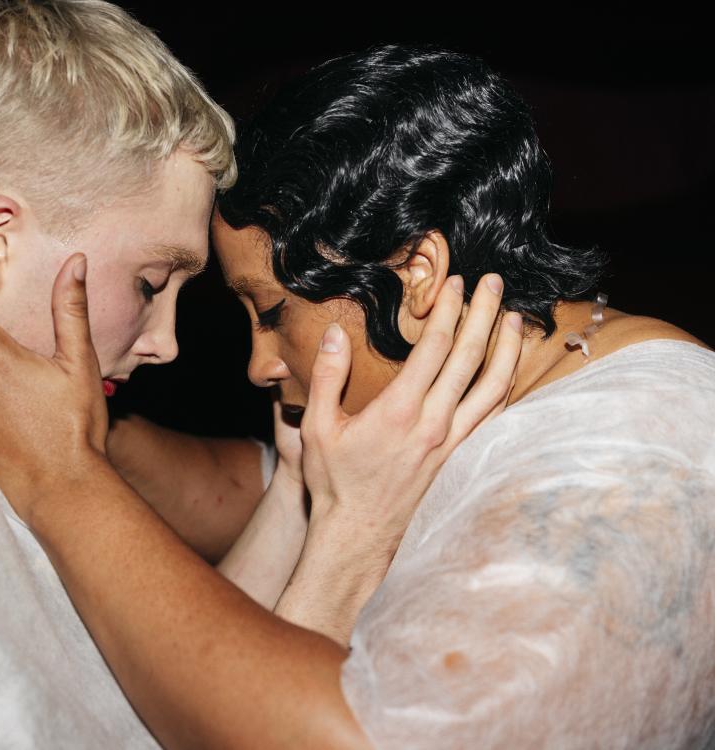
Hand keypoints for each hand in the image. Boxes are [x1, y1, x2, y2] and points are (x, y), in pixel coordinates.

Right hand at [275, 273, 521, 641]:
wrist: (358, 537)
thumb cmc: (334, 484)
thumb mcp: (316, 428)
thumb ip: (326, 377)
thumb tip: (334, 333)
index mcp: (398, 411)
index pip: (434, 348)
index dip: (447, 311)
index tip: (454, 283)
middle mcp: (432, 424)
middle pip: (469, 359)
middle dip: (484, 315)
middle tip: (493, 283)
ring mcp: (451, 444)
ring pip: (491, 388)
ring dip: (505, 349)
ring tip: (514, 319)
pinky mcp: (458, 459)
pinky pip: (492, 419)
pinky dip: (506, 389)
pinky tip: (509, 373)